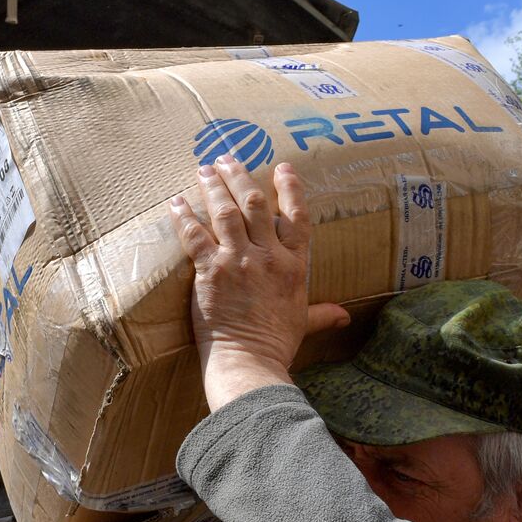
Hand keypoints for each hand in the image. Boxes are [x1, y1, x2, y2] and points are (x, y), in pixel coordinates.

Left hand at [168, 155, 348, 411]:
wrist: (250, 362)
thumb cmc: (276, 346)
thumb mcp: (304, 323)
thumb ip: (323, 313)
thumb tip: (344, 316)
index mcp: (294, 266)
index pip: (297, 217)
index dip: (290, 189)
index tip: (283, 167)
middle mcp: (269, 257)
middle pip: (255, 204)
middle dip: (241, 176)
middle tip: (228, 158)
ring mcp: (239, 261)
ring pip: (226, 211)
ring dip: (213, 186)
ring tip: (204, 168)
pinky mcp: (210, 271)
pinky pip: (195, 235)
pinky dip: (185, 216)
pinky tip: (176, 202)